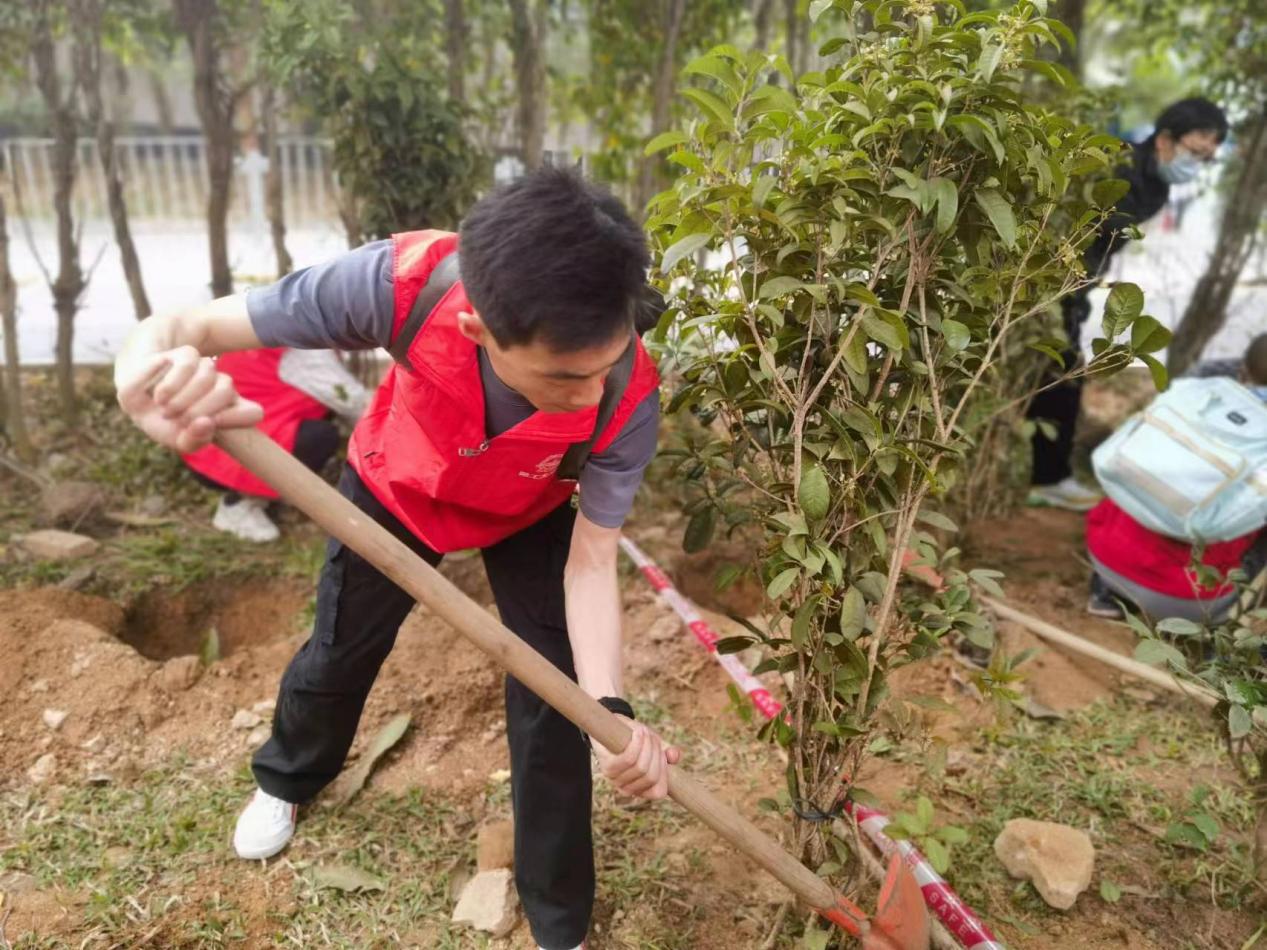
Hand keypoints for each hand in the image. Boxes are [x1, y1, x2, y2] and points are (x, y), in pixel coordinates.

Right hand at [116, 345, 262, 452]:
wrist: (137, 398)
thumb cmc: (162, 423)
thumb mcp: (178, 440)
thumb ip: (194, 440)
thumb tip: (206, 423)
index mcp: (230, 411)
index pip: (253, 413)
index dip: (235, 418)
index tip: (207, 425)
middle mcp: (224, 388)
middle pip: (226, 390)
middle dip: (196, 409)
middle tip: (177, 419)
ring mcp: (207, 369)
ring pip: (208, 375)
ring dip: (181, 398)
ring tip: (166, 407)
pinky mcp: (187, 354)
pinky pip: (187, 365)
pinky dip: (170, 385)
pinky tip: (160, 396)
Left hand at [594, 717, 681, 799]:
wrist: (610, 728)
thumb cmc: (635, 740)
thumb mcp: (656, 745)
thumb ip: (669, 753)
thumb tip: (674, 756)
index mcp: (641, 789)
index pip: (658, 792)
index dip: (664, 774)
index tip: (663, 756)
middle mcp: (628, 788)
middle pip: (651, 776)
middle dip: (657, 754)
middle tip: (653, 739)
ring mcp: (616, 780)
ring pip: (641, 767)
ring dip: (647, 745)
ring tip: (644, 732)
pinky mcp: (608, 768)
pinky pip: (629, 758)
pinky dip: (637, 743)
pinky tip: (638, 731)